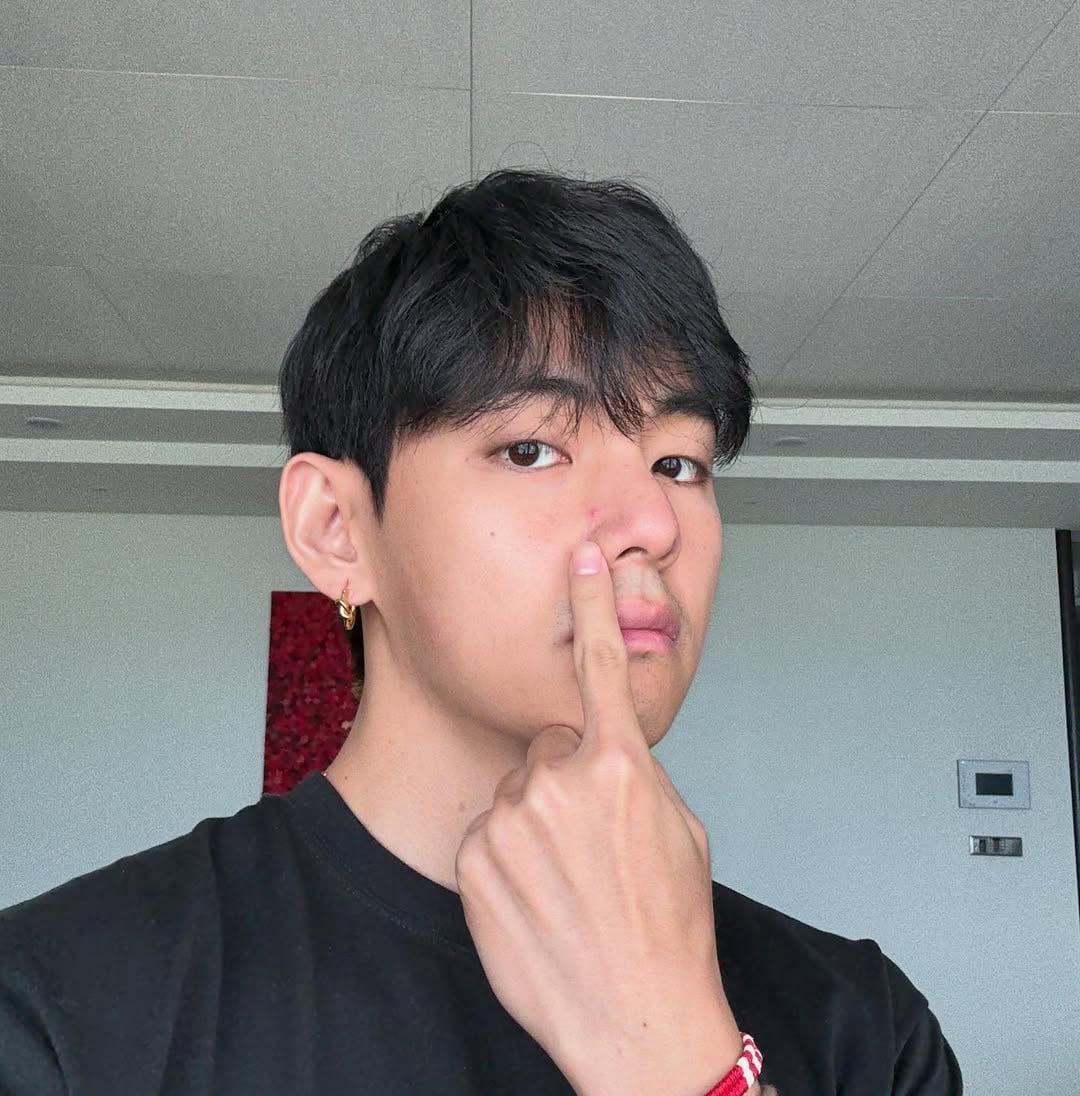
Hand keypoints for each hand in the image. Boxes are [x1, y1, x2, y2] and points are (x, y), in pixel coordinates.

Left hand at [455, 541, 746, 1095]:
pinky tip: (537, 898)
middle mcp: (560, 782)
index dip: (592, 602)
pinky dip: (508, 858)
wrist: (635, 1021)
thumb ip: (636, 772)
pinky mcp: (474, 859)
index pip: (602, 664)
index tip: (584, 556)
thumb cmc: (668, 928)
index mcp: (622, 766)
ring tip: (568, 879)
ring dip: (538, 822)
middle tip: (593, 841)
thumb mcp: (679, 830)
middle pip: (552, 746)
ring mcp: (511, 821)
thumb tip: (606, 754)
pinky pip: (491, 833)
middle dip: (568, 778)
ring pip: (520, 792)